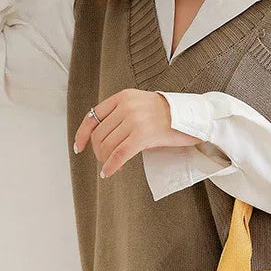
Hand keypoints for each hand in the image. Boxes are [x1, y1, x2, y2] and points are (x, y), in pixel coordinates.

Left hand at [73, 89, 202, 177]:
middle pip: (99, 134)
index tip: (79, 147)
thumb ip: (122, 114)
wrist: (192, 118)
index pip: (93, 116)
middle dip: (98, 152)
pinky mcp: (143, 135)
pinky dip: (112, 166)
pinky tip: (110, 173)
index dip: (83, 134)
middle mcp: (126, 106)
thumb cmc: (169, 117)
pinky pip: (120, 154)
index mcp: (123, 97)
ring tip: (112, 166)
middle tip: (105, 162)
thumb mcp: (141, 106)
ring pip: (108, 145)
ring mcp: (134, 120)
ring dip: (106, 160)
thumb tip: (105, 137)